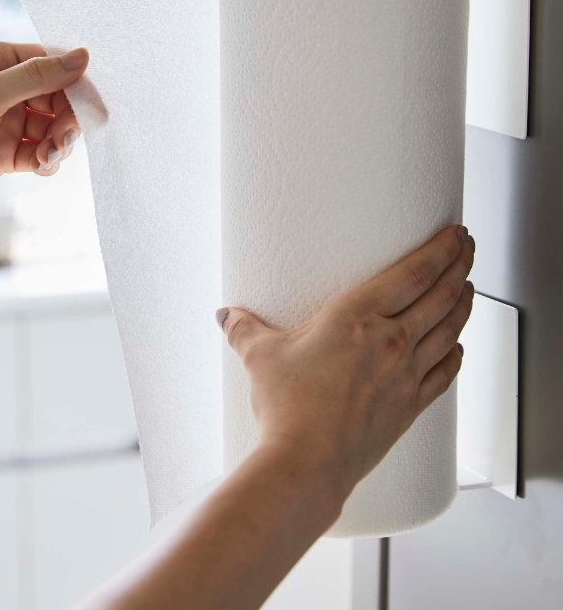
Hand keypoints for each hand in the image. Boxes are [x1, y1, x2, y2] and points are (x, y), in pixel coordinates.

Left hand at [0, 41, 88, 197]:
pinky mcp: (8, 154)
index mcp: (0, 63)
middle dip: (67, 120)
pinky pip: (42, 154)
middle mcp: (7, 90)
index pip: (52, 65)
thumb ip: (37, 76)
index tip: (90, 105)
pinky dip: (48, 161)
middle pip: (58, 100)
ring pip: (53, 129)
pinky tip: (42, 165)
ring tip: (49, 155)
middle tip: (65, 137)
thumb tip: (82, 56)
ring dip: (59, 144)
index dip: (74, 85)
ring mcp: (9, 123)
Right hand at [218, 225, 474, 506]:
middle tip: (468, 248)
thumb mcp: (260, 357)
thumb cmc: (286, 406)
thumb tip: (225, 314)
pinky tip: (457, 346)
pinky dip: (455, 354)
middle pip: (442, 294)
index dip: (442, 248)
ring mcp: (406, 374)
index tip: (457, 232)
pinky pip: (444, 373)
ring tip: (468, 287)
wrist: (308, 463)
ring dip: (464, 304)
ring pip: (450, 329)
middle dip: (461, 265)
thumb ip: (244, 329)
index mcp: (358, 316)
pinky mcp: (410, 406)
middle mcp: (392, 340)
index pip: (415, 272)